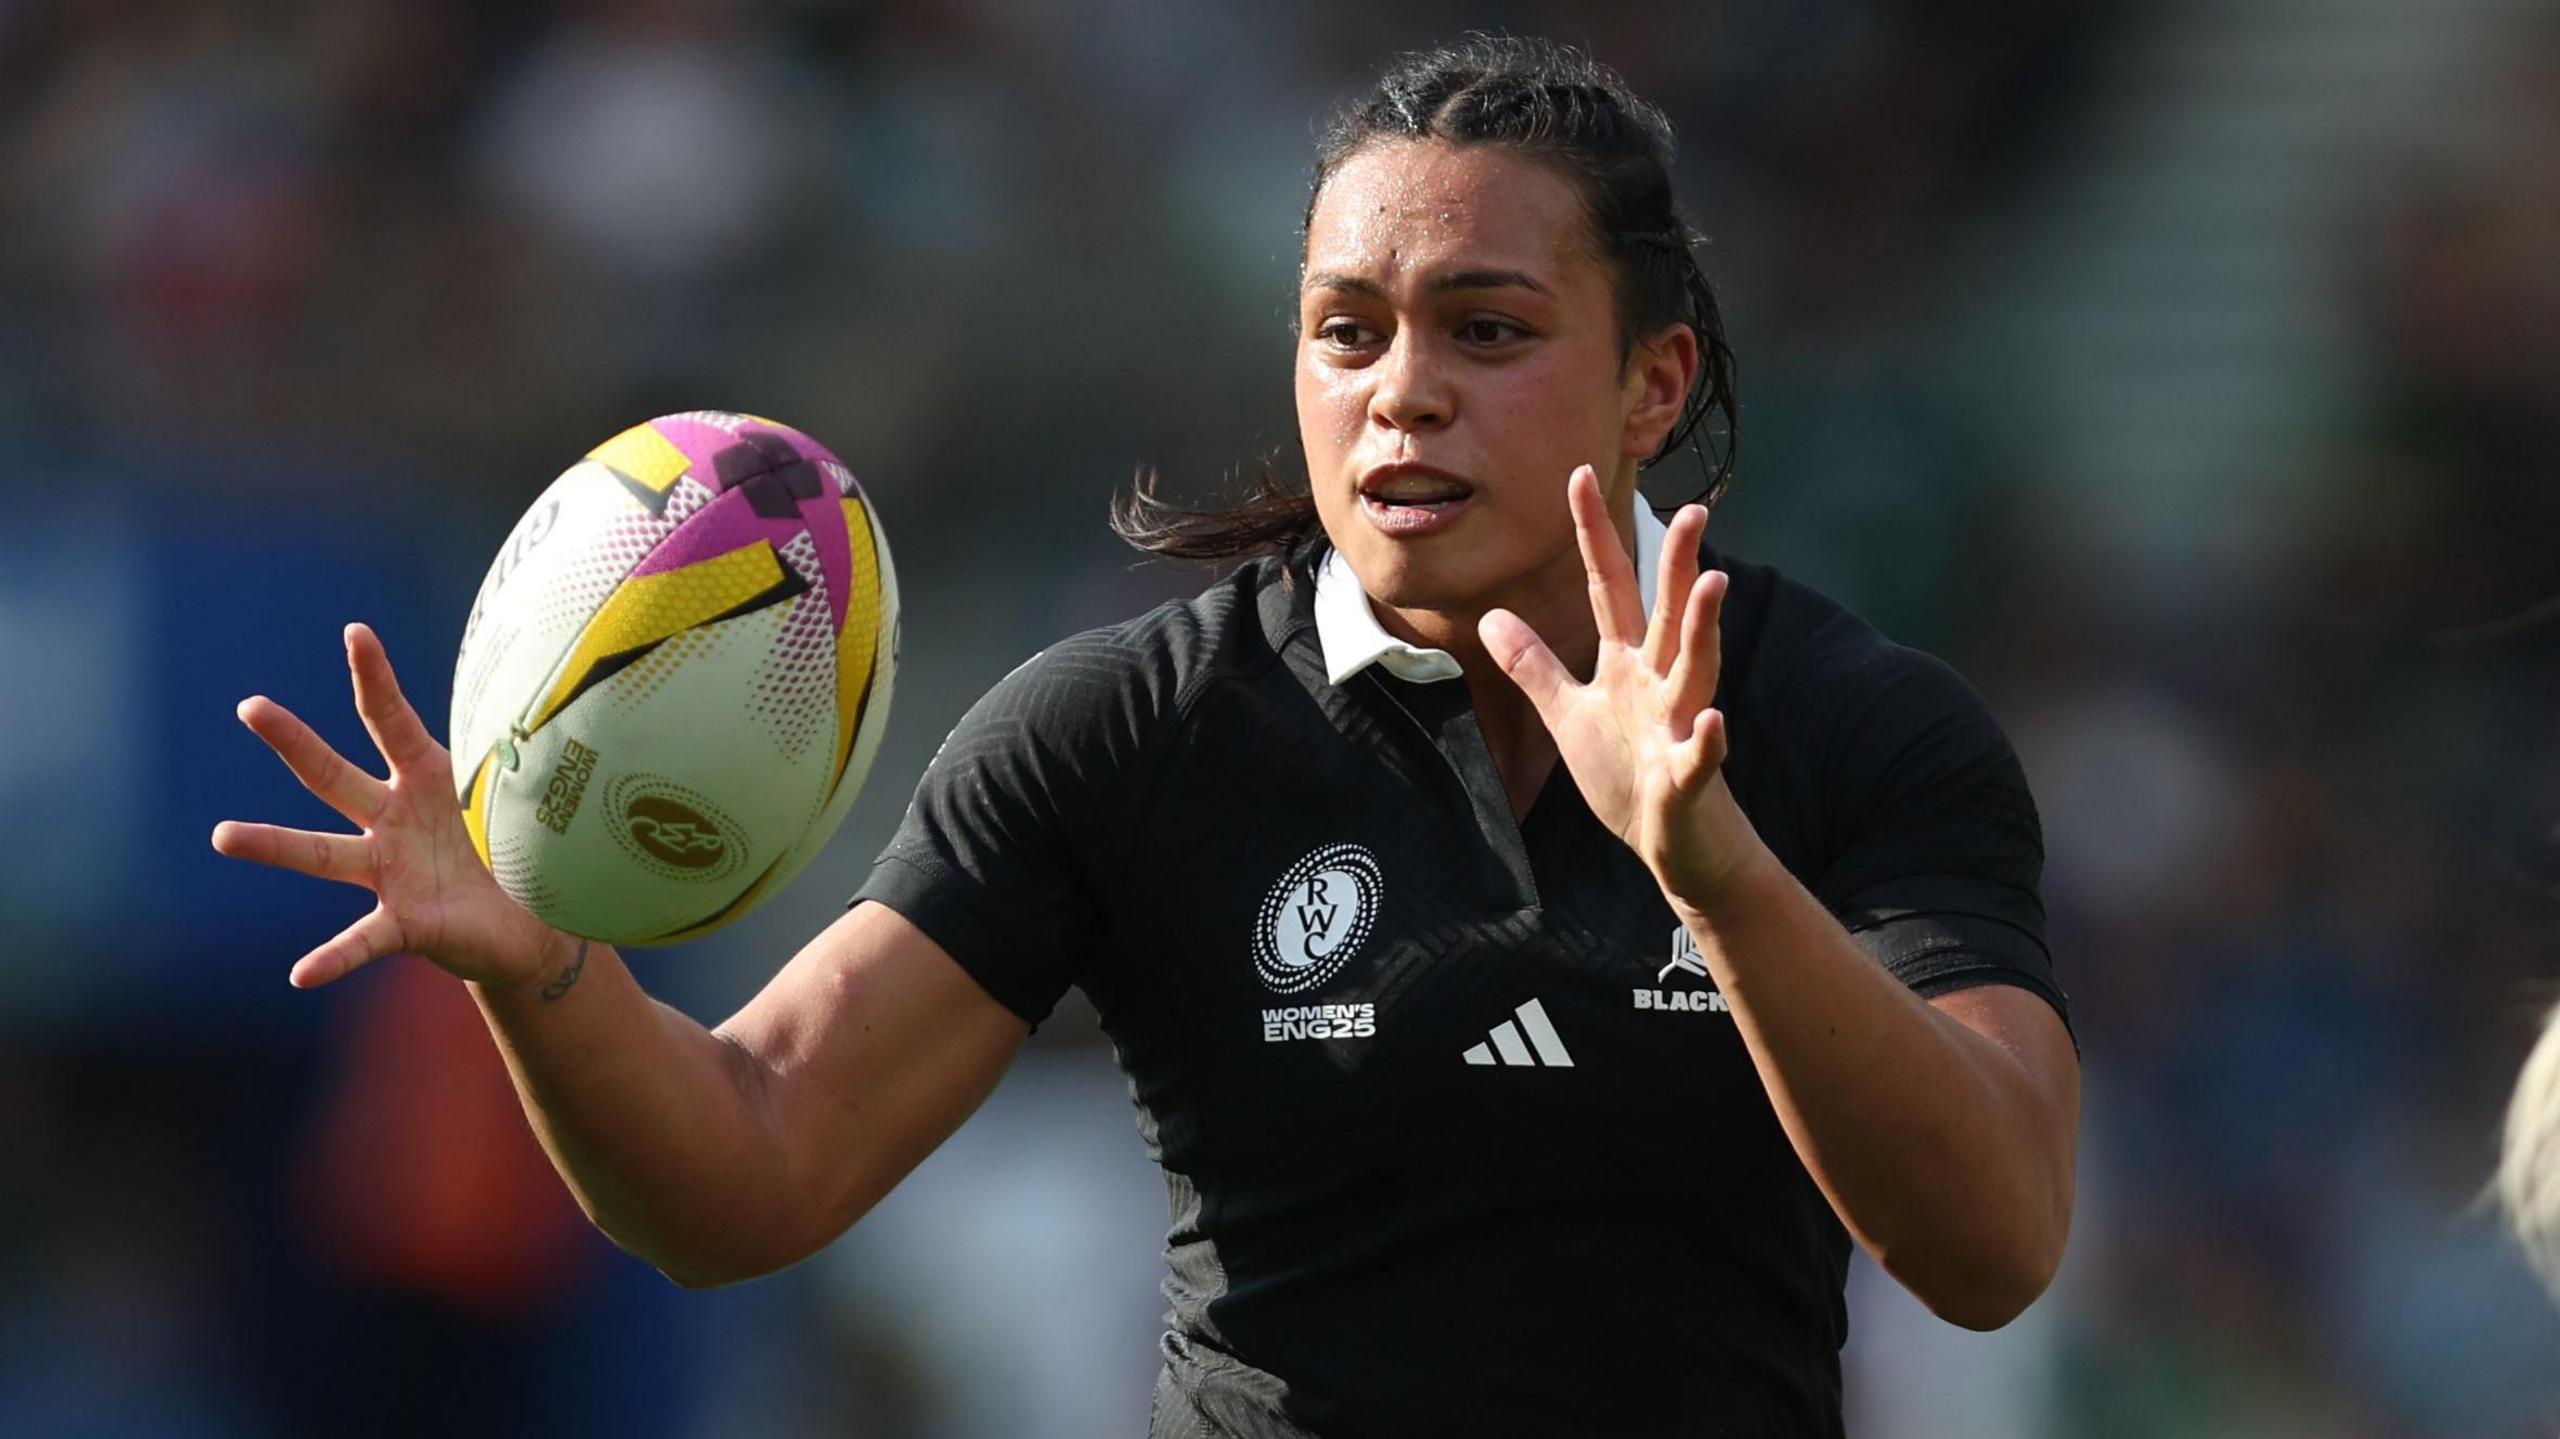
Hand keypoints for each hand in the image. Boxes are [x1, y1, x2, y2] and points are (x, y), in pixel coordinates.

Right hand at [211, 623, 567, 988]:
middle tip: (250, 706)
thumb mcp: (517, 800)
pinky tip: (300, 974)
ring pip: (324, 854)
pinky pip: (362, 942)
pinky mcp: (403, 923)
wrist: (533, 925)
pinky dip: (332, 958)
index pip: (391, 719)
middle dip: (294, 741)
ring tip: (223, 834)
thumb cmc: (514, 849)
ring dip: (274, 843)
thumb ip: (517, 762)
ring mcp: (390, 872)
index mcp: (425, 778)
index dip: (374, 677)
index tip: (355, 631)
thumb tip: (553, 707)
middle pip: (334, 774)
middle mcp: (392, 820)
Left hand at [1479, 466, 1763, 906]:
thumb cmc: (1628, 775)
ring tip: (1715, 582)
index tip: (1579, 475)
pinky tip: (1712, 722)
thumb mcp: (1569, 714)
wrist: (1674, 845)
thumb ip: (1534, 666)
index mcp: (1626, 665)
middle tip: (1691, 509)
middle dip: (1677, 564)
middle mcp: (1659, 684)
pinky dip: (1706, 741)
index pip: (1607, 587)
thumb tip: (1491, 617)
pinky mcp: (1689, 778)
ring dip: (1703, 629)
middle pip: (1665, 614)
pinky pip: (1700, 757)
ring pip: (1696, 670)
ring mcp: (1679, 727)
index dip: (1593, 535)